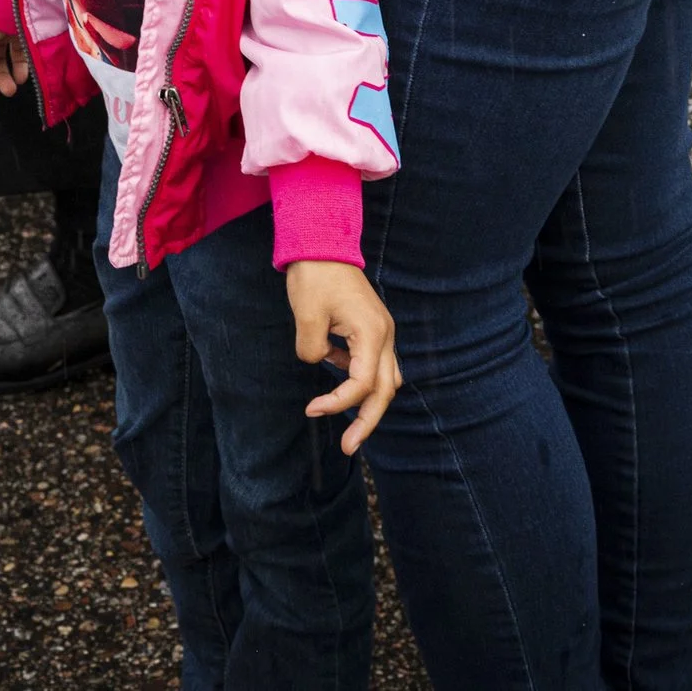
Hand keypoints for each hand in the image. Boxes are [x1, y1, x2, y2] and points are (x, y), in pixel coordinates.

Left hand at [286, 259, 400, 454]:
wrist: (323, 243)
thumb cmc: (315, 276)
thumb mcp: (306, 317)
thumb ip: (312, 350)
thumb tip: (319, 362)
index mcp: (372, 333)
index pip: (362, 384)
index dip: (339, 403)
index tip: (312, 408)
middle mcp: (385, 336)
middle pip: (385, 391)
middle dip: (367, 422)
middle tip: (349, 449)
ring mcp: (382, 332)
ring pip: (384, 380)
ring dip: (369, 405)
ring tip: (351, 430)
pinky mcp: (372, 329)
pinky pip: (372, 365)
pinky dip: (359, 382)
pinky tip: (334, 385)